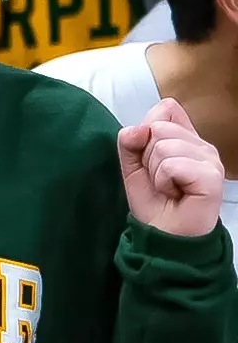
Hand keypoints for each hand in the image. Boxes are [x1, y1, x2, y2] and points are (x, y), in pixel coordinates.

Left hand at [118, 98, 225, 238]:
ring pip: (164, 146)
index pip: (166, 109)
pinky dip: (164, 181)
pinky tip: (175, 193)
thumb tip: (139, 128)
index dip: (146, 132)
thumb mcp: (132, 165)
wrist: (163, 233)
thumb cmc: (153, 199)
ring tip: (167, 187)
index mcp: (187, 138)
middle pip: (159, 127)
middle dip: (147, 156)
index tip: (149, 159)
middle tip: (159, 179)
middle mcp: (203, 146)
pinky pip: (172, 165)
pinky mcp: (212, 177)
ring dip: (155, 172)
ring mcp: (211, 161)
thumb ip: (130, 140)